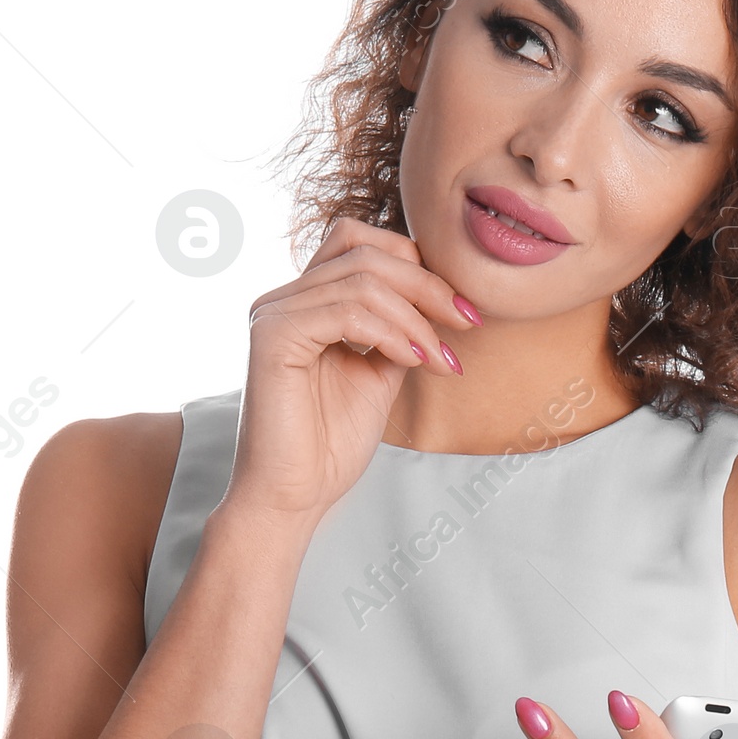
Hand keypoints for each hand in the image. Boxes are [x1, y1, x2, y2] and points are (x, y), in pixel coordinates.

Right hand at [226, 217, 480, 520]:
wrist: (295, 496)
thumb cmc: (330, 443)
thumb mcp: (380, 372)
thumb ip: (399, 329)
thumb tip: (441, 296)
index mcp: (305, 301)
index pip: (361, 242)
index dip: (418, 265)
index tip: (462, 312)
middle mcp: (283, 298)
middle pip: (365, 250)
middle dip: (427, 284)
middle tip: (466, 324)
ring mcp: (273, 313)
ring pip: (362, 279)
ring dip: (416, 317)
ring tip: (437, 359)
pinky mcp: (271, 336)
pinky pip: (346, 311)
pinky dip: (391, 332)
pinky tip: (412, 363)